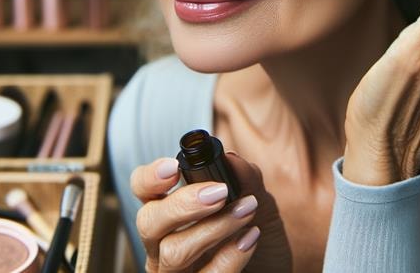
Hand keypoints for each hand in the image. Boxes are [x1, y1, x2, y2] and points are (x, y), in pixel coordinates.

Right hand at [131, 152, 292, 271]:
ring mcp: (175, 272)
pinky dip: (229, 256)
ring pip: (173, 252)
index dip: (150, 177)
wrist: (276, 268)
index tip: (173, 168)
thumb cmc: (257, 236)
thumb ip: (245, 179)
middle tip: (219, 193)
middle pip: (149, 222)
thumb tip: (231, 159)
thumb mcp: (257, 202)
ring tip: (247, 211)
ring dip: (214, 228)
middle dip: (183, 204)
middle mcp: (163, 243)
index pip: (143, 189)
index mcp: (170, 212)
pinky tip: (250, 239)